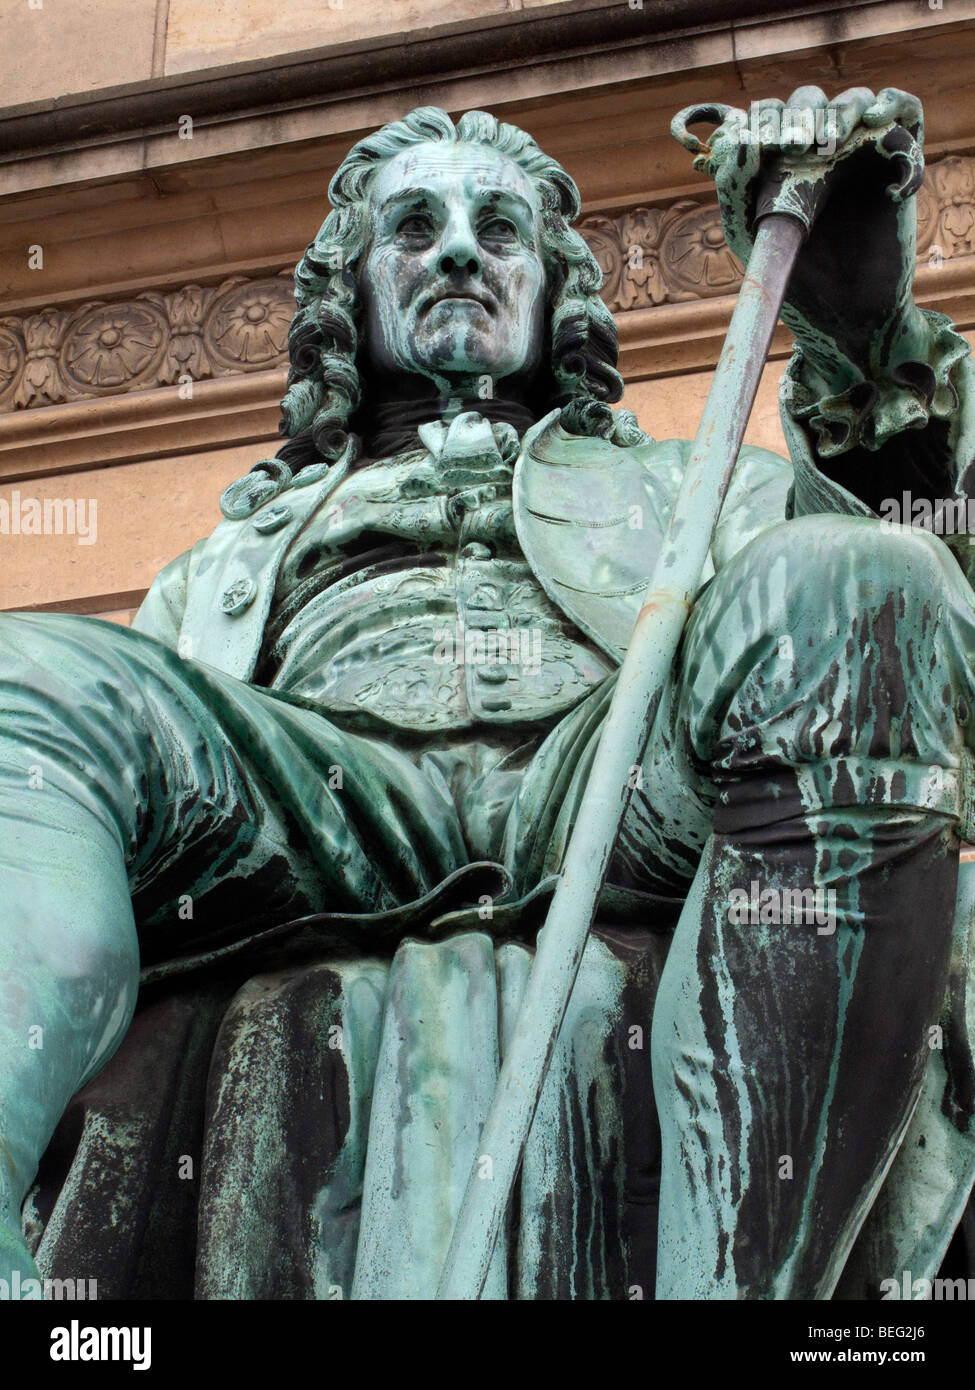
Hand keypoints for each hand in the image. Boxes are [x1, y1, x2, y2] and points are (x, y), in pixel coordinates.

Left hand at [674, 87, 926, 379]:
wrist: (845, 316)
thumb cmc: (798, 281)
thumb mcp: (752, 237)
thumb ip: (736, 190)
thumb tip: (737, 139)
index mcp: (780, 166)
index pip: (772, 115)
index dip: (767, 116)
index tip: (762, 141)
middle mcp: (819, 153)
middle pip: (812, 100)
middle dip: (805, 112)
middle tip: (803, 146)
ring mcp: (861, 154)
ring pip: (859, 99)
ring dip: (848, 109)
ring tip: (836, 144)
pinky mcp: (900, 163)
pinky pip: (908, 117)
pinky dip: (898, 118)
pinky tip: (880, 164)